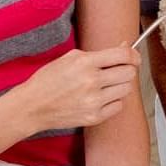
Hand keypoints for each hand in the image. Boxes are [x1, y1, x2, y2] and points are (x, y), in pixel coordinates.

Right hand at [18, 46, 139, 130]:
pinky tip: (100, 97)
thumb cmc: (48, 80)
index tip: (134, 57)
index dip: (134, 55)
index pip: (123, 56)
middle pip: (129, 73)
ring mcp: (94, 101)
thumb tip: (125, 48)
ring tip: (106, 85)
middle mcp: (91, 82)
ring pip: (126, 90)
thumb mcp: (70, 58)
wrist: (32, 106)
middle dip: (126, 70)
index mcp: (85, 63)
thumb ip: (98, 54)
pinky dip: (112, 101)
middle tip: (117, 70)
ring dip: (120, 85)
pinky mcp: (94, 117)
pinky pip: (118, 106)